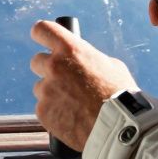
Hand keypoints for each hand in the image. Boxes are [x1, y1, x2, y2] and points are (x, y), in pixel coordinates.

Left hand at [29, 20, 137, 151]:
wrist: (118, 128)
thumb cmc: (120, 95)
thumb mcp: (111, 65)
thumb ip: (89, 59)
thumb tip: (81, 62)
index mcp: (71, 49)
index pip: (42, 30)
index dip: (41, 34)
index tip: (42, 38)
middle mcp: (54, 66)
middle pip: (37, 61)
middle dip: (48, 69)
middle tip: (64, 80)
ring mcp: (46, 90)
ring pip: (41, 87)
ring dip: (52, 93)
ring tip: (74, 105)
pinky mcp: (43, 112)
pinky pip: (43, 108)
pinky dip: (53, 112)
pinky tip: (71, 117)